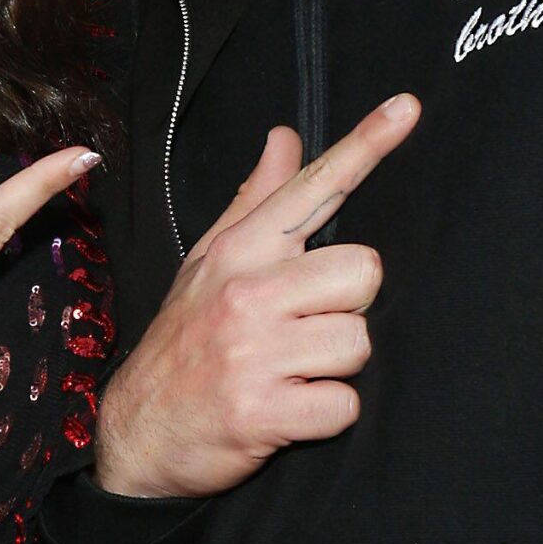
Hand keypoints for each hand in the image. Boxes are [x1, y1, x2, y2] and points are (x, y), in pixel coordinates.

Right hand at [94, 96, 419, 500]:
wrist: (135, 435)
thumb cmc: (184, 344)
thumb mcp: (209, 265)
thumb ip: (255, 202)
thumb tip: (285, 138)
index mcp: (239, 251)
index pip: (313, 189)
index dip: (365, 146)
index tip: (407, 108)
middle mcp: (246, 293)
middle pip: (364, 272)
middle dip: (348, 307)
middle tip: (305, 328)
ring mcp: (254, 353)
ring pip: (359, 342)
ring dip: (336, 366)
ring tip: (292, 370)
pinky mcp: (263, 412)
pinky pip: (344, 405)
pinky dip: (326, 414)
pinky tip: (290, 409)